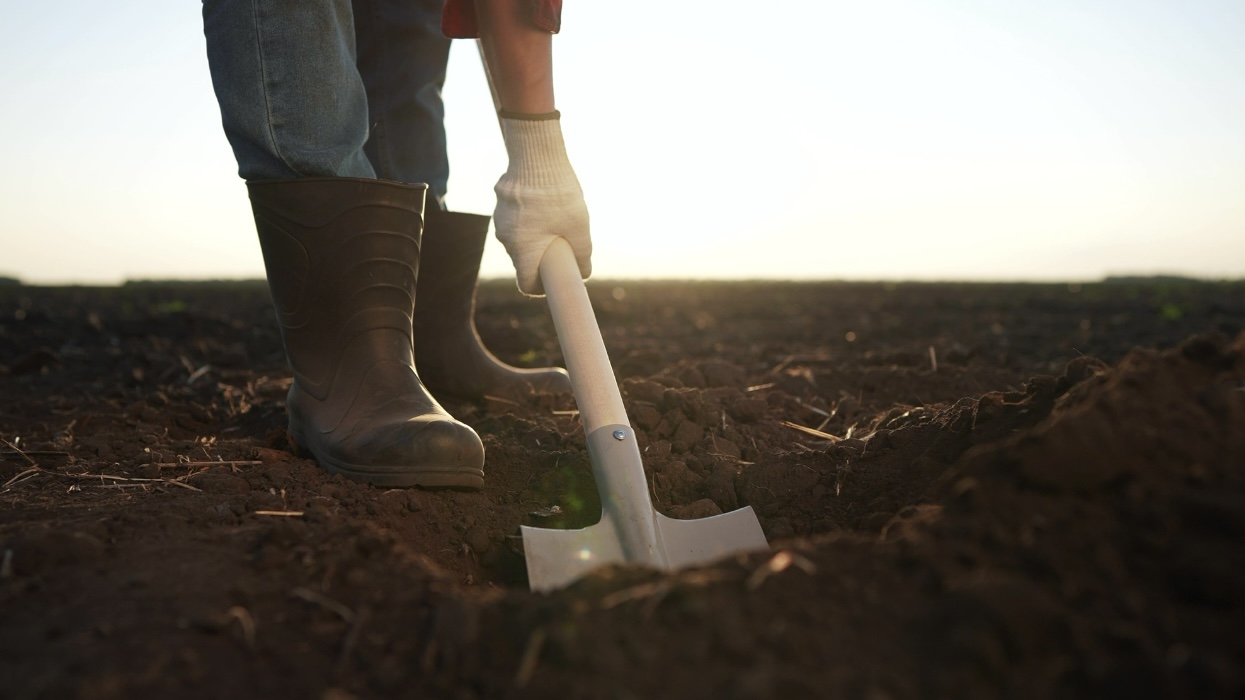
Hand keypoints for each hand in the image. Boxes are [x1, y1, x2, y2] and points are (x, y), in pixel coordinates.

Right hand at [493, 114, 590, 295]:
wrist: (536, 155)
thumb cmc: (559, 195)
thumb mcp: (580, 228)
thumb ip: (582, 254)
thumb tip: (584, 273)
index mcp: (522, 250)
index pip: (525, 283)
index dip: (540, 287)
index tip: (553, 279)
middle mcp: (505, 239)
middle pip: (523, 260)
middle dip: (541, 258)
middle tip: (562, 246)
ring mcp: (499, 219)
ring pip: (518, 238)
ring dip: (535, 236)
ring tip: (556, 219)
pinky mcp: (500, 202)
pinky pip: (514, 218)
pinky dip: (528, 218)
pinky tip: (544, 202)